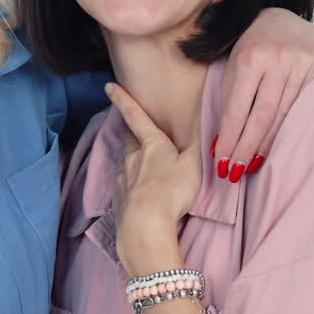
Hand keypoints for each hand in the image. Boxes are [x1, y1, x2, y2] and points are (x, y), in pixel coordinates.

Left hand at [106, 83, 201, 276]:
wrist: (144, 227)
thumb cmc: (172, 192)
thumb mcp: (194, 165)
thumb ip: (200, 143)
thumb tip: (205, 119)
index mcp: (151, 145)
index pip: (135, 116)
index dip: (123, 99)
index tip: (108, 86)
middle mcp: (132, 158)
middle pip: (131, 142)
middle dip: (134, 137)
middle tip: (141, 137)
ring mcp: (122, 180)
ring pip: (127, 165)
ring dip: (135, 165)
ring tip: (149, 174)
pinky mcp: (118, 201)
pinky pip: (125, 188)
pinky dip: (132, 188)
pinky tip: (142, 197)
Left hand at [216, 7, 313, 180]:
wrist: (282, 19)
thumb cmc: (250, 48)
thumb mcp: (232, 67)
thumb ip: (227, 102)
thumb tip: (221, 144)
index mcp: (250, 57)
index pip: (238, 108)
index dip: (230, 138)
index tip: (221, 163)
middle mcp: (277, 59)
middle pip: (262, 116)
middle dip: (247, 148)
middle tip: (235, 173)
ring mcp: (301, 62)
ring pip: (284, 115)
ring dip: (267, 145)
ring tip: (252, 166)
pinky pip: (304, 107)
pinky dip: (290, 129)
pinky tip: (279, 147)